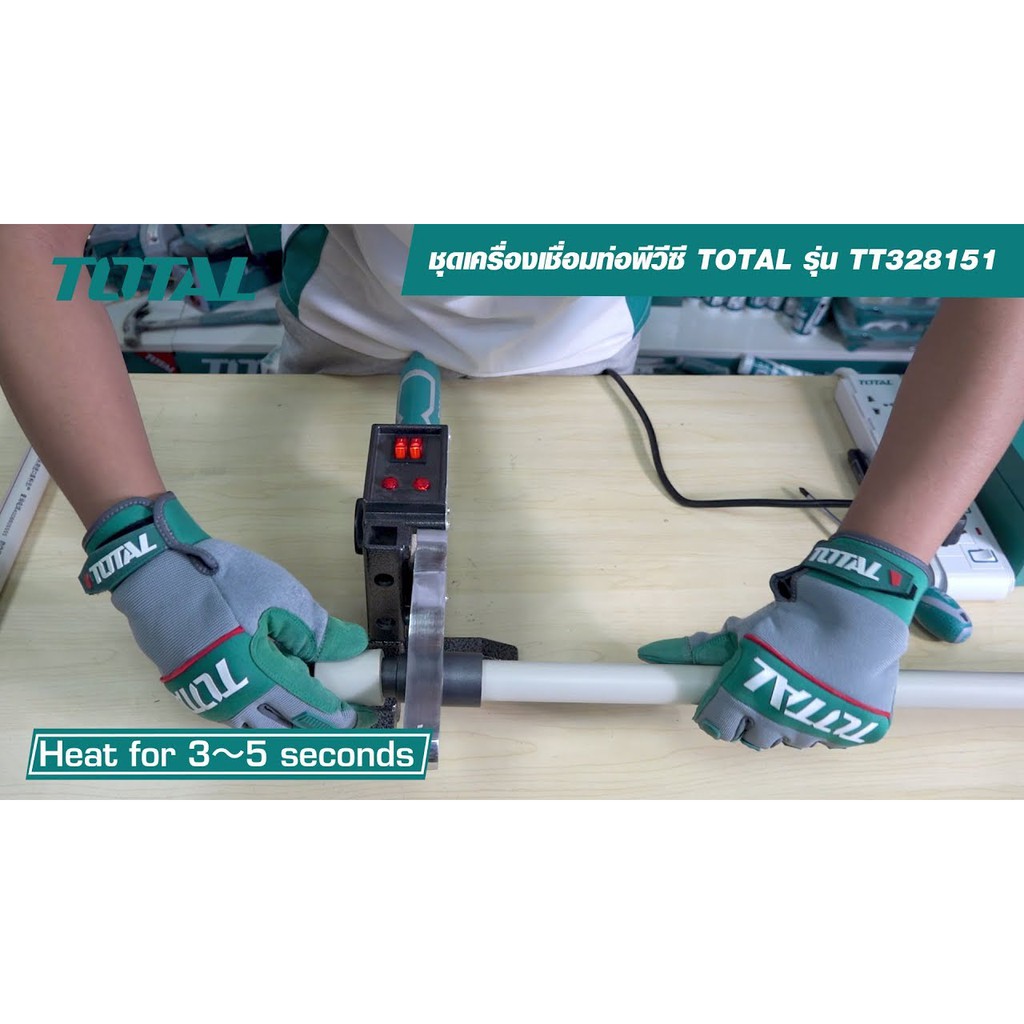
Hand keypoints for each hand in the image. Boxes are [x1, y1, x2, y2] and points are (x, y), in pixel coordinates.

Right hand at [80, 492, 369, 728]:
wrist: (156, 577)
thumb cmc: (220, 584)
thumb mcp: (281, 599)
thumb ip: (320, 632)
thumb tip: (353, 647)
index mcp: (265, 679)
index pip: (312, 709)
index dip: (338, 716)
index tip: (359, 718)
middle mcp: (238, 700)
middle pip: (286, 728)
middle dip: (316, 728)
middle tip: (340, 723)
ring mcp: (211, 700)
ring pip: (256, 726)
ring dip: (284, 726)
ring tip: (307, 718)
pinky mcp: (193, 692)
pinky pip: (233, 715)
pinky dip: (256, 716)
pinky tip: (267, 704)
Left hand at [638, 533, 931, 749]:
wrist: (858, 616)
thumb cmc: (794, 621)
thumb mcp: (745, 631)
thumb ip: (703, 650)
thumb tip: (651, 654)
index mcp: (744, 698)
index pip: (716, 726)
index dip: (717, 712)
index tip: (723, 699)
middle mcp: (776, 723)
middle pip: (753, 738)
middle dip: (752, 718)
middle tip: (762, 688)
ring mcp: (815, 730)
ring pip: (791, 737)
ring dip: (788, 718)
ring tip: (797, 684)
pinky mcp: (851, 732)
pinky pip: (828, 735)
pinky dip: (825, 718)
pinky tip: (828, 691)